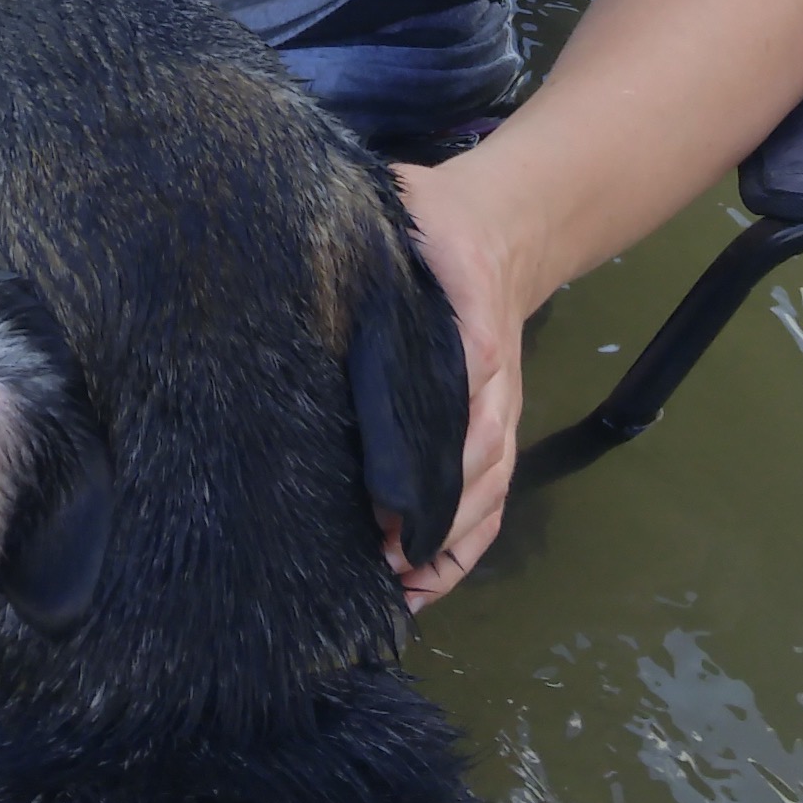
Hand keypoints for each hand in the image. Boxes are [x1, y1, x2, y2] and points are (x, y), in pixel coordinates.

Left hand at [389, 159, 531, 605]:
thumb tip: (301, 252)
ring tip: (393, 591)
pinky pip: (490, 501)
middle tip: (374, 560)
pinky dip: (463, 550)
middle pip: (478, 466)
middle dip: (430, 519)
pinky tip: (420, 588)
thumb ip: (369, 234)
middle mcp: (494, 386)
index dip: (432, 459)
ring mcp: (498, 415)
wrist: (500, 230)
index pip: (464, 403)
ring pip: (486, 495)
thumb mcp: (407, 210)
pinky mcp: (492, 433)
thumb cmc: (434, 225)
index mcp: (474, 330)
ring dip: (445, 548)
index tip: (387, 504)